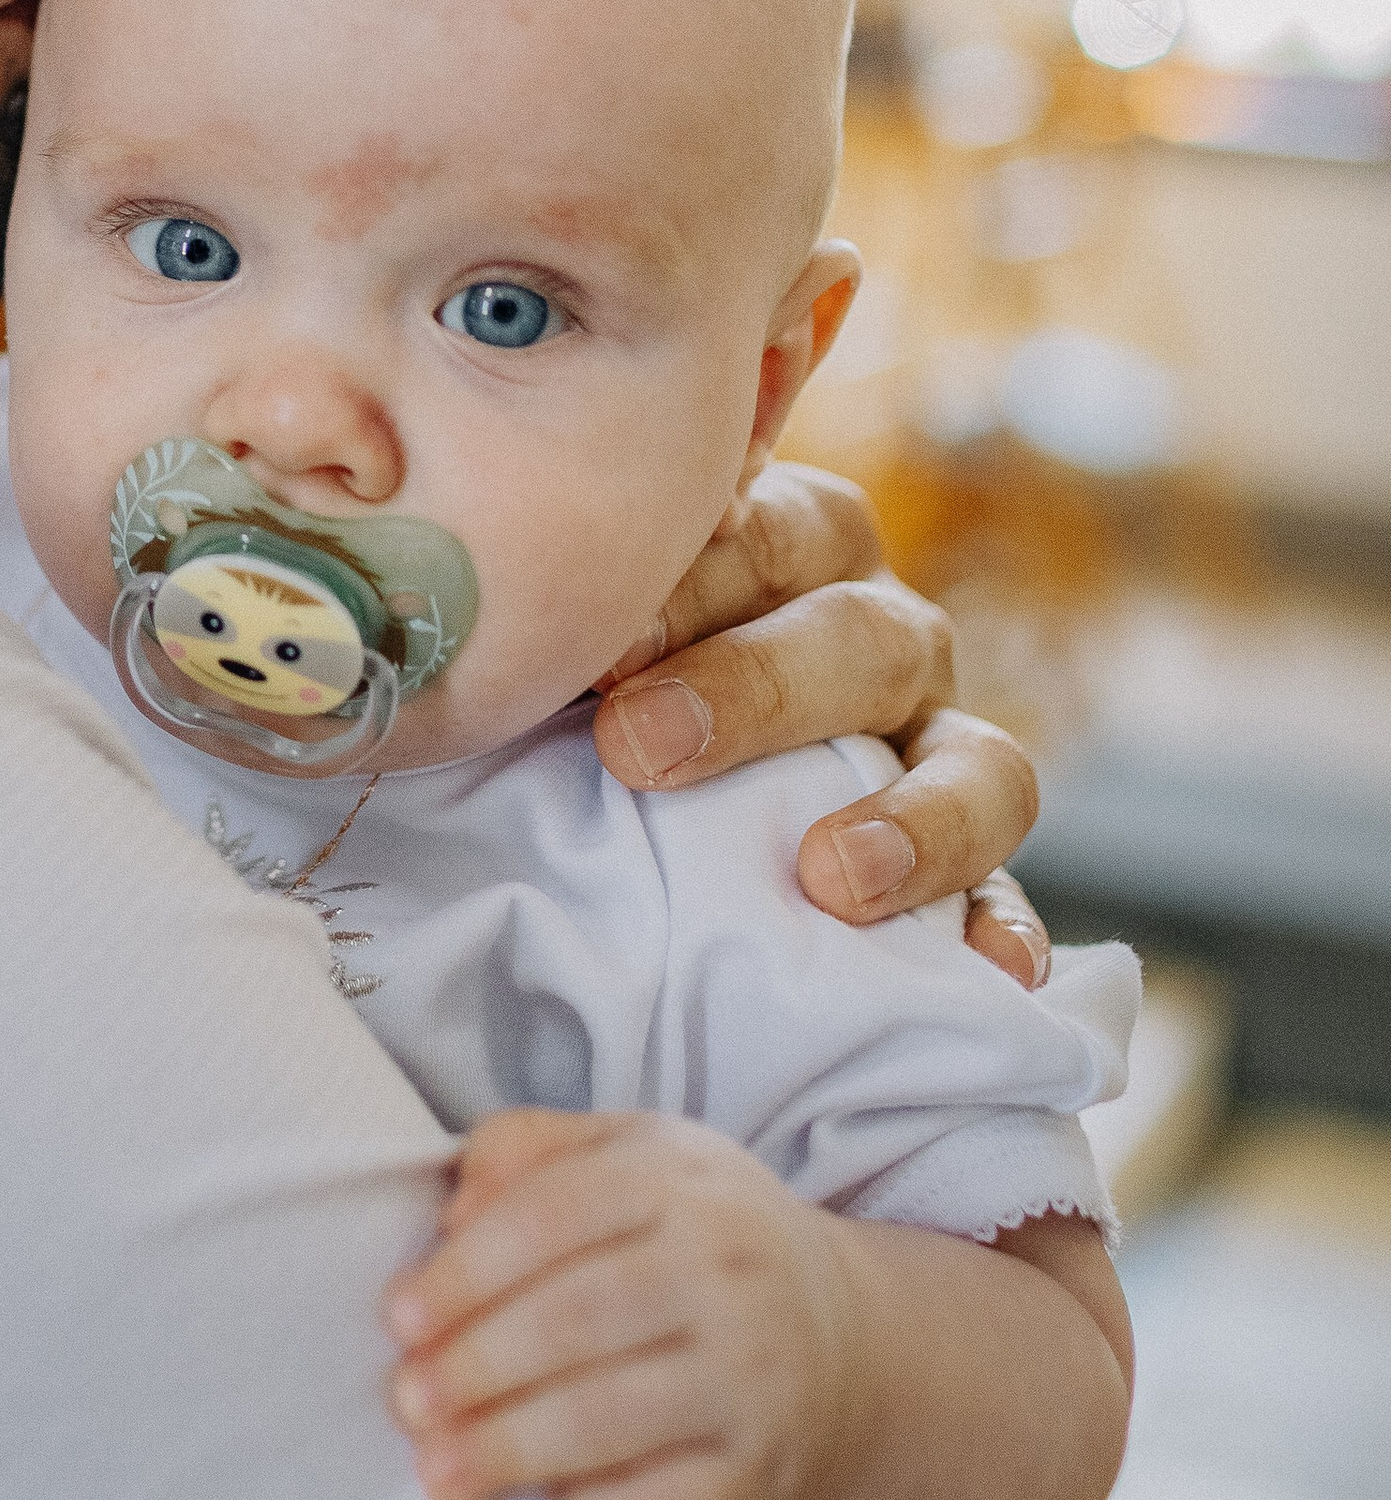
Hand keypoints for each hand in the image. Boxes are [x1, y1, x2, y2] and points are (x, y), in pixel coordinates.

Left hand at [383, 1108, 860, 1499]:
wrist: (833, 1330)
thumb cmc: (692, 1234)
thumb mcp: (626, 1155)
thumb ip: (530, 1152)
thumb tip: (453, 1210)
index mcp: (675, 1178)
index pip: (552, 1217)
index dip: (465, 1272)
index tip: (399, 1317)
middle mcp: (726, 1272)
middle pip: (574, 1321)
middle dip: (474, 1368)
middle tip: (405, 1401)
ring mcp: (754, 1376)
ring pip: (610, 1420)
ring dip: (509, 1451)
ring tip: (438, 1471)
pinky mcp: (765, 1470)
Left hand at [589, 463, 1047, 984]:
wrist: (618, 770)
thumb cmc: (583, 682)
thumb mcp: (577, 622)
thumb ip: (571, 586)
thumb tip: (492, 559)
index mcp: (787, 545)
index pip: (773, 527)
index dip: (697, 577)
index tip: (600, 644)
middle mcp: (877, 631)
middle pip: (862, 637)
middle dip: (754, 691)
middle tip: (640, 746)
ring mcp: (933, 745)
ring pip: (976, 758)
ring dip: (911, 818)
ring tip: (831, 879)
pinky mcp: (966, 858)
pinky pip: (1008, 890)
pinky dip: (1002, 924)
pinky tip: (992, 971)